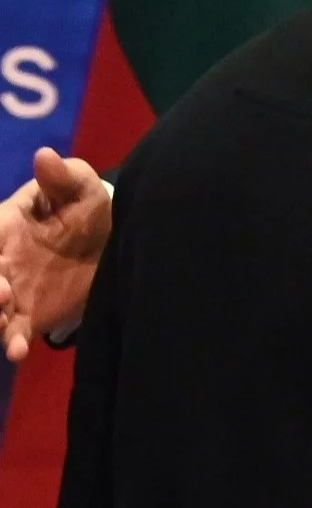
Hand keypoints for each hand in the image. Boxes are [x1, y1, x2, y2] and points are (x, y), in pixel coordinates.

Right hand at [0, 148, 111, 361]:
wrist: (106, 242)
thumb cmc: (86, 208)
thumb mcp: (80, 188)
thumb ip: (62, 177)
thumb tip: (45, 156)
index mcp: (2, 228)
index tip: (0, 267)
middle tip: (6, 294)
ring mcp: (11, 292)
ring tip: (7, 328)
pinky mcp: (27, 315)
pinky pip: (12, 333)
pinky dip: (12, 343)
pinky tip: (18, 352)